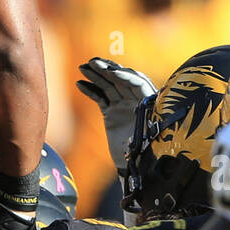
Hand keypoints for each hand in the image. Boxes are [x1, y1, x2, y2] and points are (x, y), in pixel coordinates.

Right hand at [76, 58, 155, 175]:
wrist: (135, 166)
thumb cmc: (145, 155)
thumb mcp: (145, 144)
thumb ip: (139, 137)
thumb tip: (131, 133)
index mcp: (148, 104)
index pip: (137, 84)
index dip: (125, 77)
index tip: (113, 72)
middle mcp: (136, 101)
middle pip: (121, 81)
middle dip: (107, 71)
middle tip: (93, 62)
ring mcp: (122, 105)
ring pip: (109, 86)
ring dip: (96, 76)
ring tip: (83, 67)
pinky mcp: (111, 112)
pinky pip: (100, 98)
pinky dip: (91, 91)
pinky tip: (80, 84)